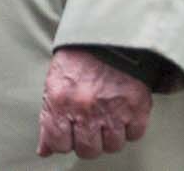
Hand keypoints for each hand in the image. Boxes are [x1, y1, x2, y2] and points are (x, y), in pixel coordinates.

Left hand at [37, 47, 152, 159]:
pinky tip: (127, 116)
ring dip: (112, 136)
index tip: (74, 133)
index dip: (68, 141)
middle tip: (94, 127)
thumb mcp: (55, 85)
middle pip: (88, 150)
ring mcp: (113, 108)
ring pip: (113, 145)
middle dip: (91, 141)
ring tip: (112, 121)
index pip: (60, 146)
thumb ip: (49, 119)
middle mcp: (85, 110)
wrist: (111, 32)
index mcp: (61, 105)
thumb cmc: (80, 58)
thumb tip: (46, 150)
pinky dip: (133, 128)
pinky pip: (136, 133)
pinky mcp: (137, 103)